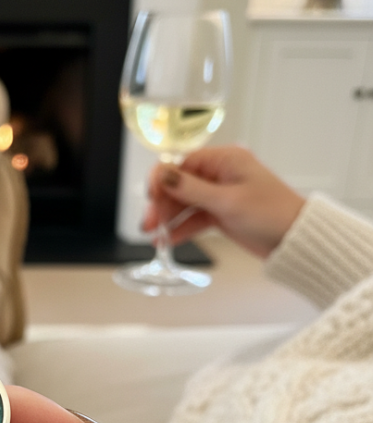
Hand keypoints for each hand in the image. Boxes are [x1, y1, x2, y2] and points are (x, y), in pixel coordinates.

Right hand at [143, 145, 305, 257]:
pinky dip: (181, 228)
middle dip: (162, 204)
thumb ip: (191, 189)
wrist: (295, 239)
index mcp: (224, 160)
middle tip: (149, 224)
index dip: (162, 180)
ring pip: (184, 203)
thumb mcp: (227, 201)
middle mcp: (220, 174)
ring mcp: (219, 194)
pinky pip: (194, 218)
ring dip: (168, 219)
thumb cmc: (271, 213)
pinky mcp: (221, 213)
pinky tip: (169, 240)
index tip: (150, 198)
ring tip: (155, 237)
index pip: (181, 163)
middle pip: (179, 185)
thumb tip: (162, 174)